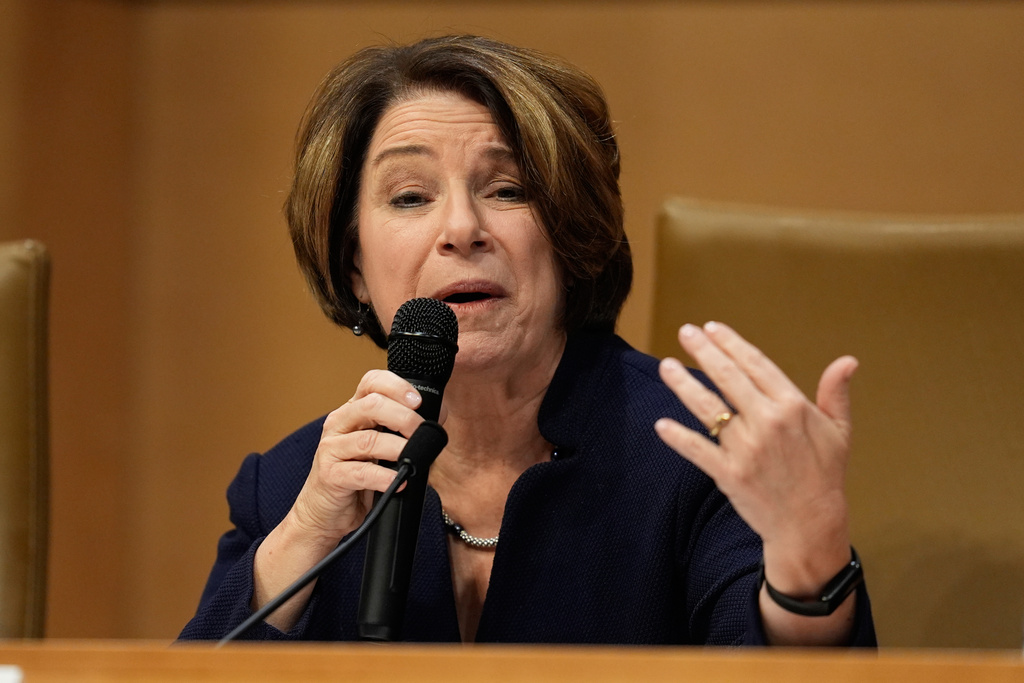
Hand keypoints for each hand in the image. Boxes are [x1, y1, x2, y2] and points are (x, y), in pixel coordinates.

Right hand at [252, 369, 427, 628]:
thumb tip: (435, 420)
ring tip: (414, 458)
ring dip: (399, 448)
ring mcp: (331, 450)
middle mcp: (338, 425)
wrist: (322, 515)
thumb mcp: (376, 449)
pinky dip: (386, 478)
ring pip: (369, 440)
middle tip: (422, 432)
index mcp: (351, 413)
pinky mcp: (330, 476)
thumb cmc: (355, 479)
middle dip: (404, 417)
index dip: (396, 385)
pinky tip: (400, 482)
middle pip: (371, 405)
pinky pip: (362, 473)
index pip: (370, 382)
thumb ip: (396, 431)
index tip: (418, 400)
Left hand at [654, 322, 855, 592]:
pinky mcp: (729, 474)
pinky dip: (678, 437)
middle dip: (703, 351)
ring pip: (707, 408)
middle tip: (685, 332)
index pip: (756, 364)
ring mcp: (746, 448)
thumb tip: (848, 361)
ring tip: (666, 366)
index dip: (732, 343)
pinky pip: (697, 450)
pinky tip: (661, 425)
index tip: (712, 328)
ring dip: (683, 385)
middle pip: (728, 378)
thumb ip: (835, 393)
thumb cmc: (825, 474)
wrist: (811, 524)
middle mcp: (767, 422)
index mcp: (793, 406)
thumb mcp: (839, 431)